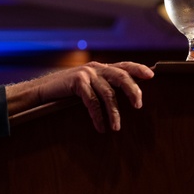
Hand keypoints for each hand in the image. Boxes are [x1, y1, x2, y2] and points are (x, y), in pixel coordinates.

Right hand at [5, 61, 153, 132]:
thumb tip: (121, 98)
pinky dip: (98, 116)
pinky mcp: (77, 82)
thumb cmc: (65, 92)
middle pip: (121, 76)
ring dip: (114, 113)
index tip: (152, 75)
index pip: (124, 65)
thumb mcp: (86, 85)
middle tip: (139, 106)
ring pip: (108, 94)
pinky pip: (92, 102)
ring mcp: (86, 74)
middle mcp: (95, 67)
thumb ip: (101, 86)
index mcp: (100, 67)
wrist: (40, 91)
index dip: (139, 69)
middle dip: (132, 90)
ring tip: (116, 127)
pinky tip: (101, 127)